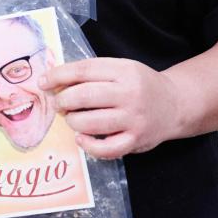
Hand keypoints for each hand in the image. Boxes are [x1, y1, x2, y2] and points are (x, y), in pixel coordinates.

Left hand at [39, 57, 180, 158]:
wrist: (174, 104)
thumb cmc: (139, 84)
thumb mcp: (120, 68)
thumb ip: (92, 72)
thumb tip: (53, 80)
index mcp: (124, 71)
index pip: (83, 70)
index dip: (58, 76)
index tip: (43, 82)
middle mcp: (130, 94)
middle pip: (84, 96)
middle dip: (62, 100)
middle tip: (57, 103)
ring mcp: (134, 119)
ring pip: (91, 123)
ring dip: (72, 121)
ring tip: (71, 118)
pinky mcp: (136, 141)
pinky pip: (106, 149)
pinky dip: (88, 145)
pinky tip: (81, 138)